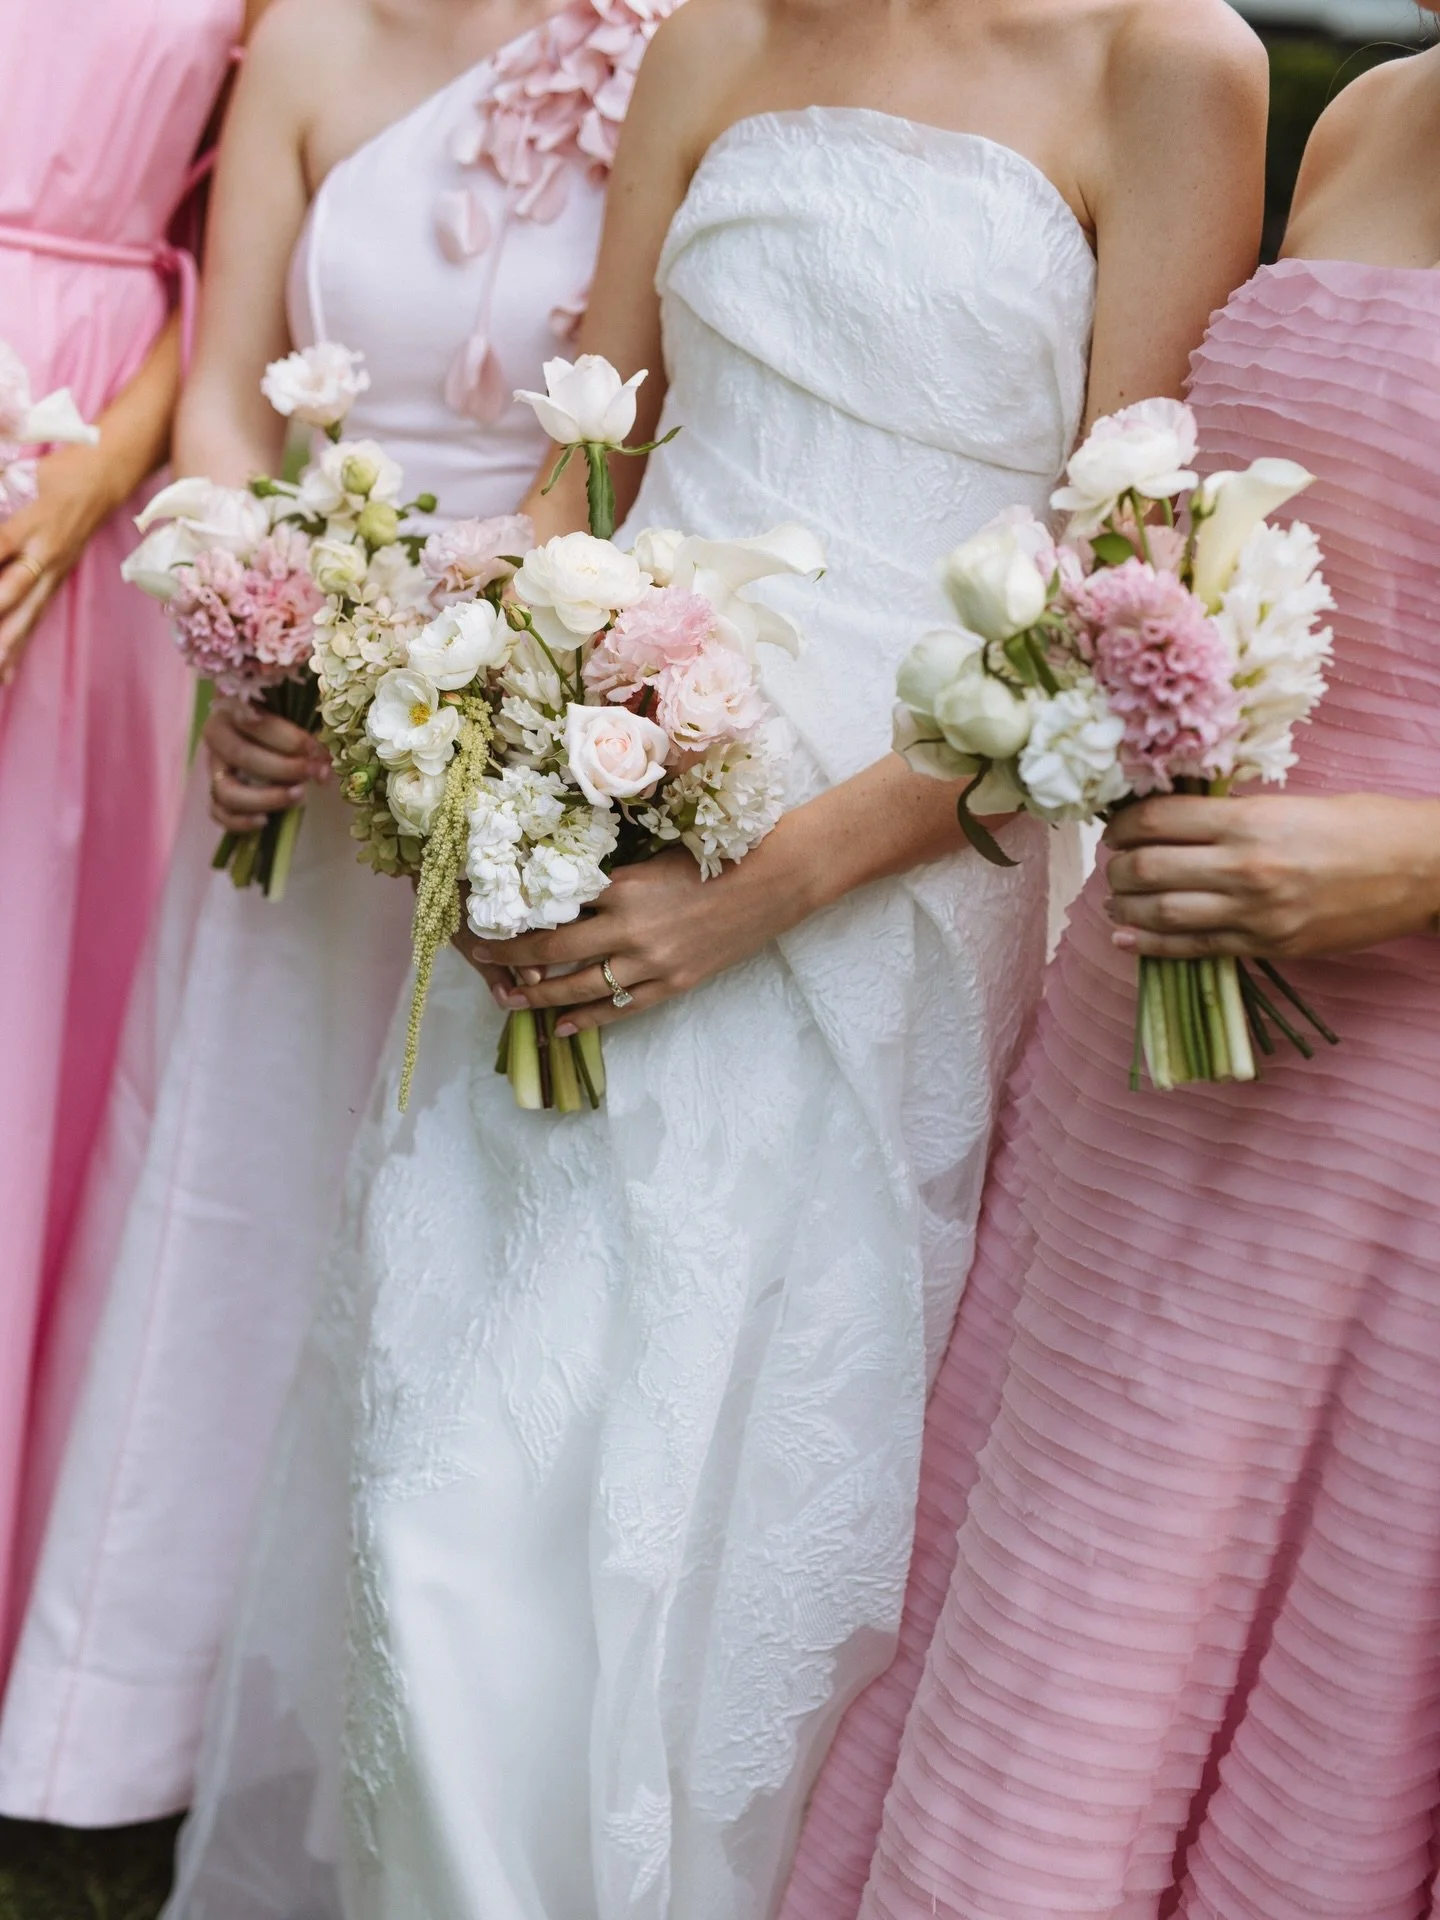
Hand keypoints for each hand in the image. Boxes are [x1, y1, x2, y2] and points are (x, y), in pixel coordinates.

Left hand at [0, 443, 127, 684]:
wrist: (106, 478)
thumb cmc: (62, 470)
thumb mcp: (28, 473)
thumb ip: (3, 487)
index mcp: (34, 523)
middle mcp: (45, 554)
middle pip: (12, 594)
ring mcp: (53, 571)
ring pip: (26, 617)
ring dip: (6, 648)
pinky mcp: (56, 581)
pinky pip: (35, 619)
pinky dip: (20, 647)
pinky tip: (7, 674)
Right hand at [204, 694, 329, 832]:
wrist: (271, 738)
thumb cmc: (287, 722)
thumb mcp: (300, 719)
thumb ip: (313, 737)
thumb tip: (323, 769)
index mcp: (234, 706)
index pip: (256, 723)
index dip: (290, 739)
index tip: (317, 751)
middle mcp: (217, 735)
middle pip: (241, 755)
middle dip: (283, 768)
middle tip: (313, 772)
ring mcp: (214, 767)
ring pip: (226, 790)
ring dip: (265, 798)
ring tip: (298, 796)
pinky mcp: (216, 792)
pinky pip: (218, 812)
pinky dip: (240, 821)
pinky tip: (266, 820)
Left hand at [458, 834, 822, 1035]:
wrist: (774, 882)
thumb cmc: (716, 856)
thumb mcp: (654, 856)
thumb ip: (613, 876)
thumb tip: (564, 890)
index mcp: (622, 886)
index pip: (552, 906)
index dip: (514, 914)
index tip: (484, 916)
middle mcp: (629, 929)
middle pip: (552, 951)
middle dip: (508, 957)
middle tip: (477, 959)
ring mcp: (651, 963)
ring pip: (579, 987)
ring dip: (538, 997)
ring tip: (508, 1000)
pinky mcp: (673, 986)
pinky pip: (620, 1010)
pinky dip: (587, 1020)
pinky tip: (560, 1028)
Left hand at [1105, 792, 1439, 959]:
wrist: (1421, 871)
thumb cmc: (1362, 826)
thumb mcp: (1290, 803)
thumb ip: (1232, 816)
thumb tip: (1175, 821)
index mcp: (1249, 819)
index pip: (1158, 820)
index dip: (1123, 824)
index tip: (1116, 826)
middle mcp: (1243, 867)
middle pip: (1147, 867)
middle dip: (1119, 866)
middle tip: (1115, 863)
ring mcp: (1253, 913)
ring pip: (1160, 912)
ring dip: (1126, 906)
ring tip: (1116, 899)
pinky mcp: (1265, 946)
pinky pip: (1192, 949)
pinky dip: (1150, 945)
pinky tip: (1126, 938)